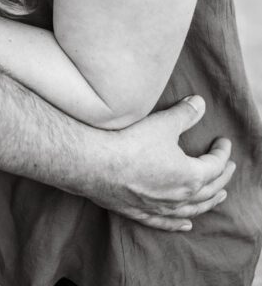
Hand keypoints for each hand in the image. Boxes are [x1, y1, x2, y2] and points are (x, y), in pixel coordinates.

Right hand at [92, 96, 233, 230]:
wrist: (97, 164)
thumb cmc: (131, 143)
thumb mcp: (163, 123)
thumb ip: (185, 114)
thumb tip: (200, 104)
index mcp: (191, 176)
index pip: (215, 165)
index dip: (222, 152)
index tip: (224, 142)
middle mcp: (181, 197)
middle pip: (209, 189)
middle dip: (222, 178)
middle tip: (229, 168)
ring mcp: (162, 208)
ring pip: (193, 209)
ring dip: (208, 202)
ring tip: (218, 197)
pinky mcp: (143, 214)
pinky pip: (168, 223)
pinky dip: (180, 223)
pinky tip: (186, 223)